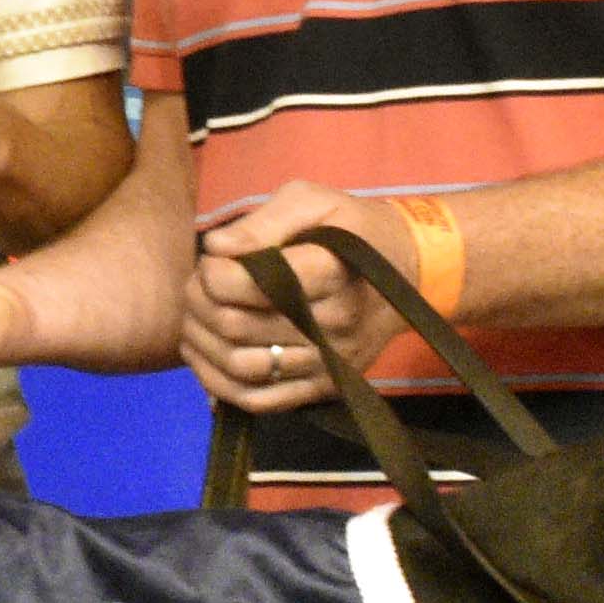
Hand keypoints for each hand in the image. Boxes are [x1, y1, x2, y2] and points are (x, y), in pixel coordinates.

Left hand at [179, 182, 415, 412]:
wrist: (408, 272)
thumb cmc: (353, 229)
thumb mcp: (314, 200)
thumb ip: (263, 221)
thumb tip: (215, 247)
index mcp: (332, 271)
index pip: (251, 283)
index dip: (213, 273)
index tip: (213, 260)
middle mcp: (334, 323)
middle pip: (237, 326)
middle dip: (200, 305)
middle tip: (197, 287)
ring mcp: (330, 362)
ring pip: (241, 368)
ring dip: (201, 345)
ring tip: (195, 319)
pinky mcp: (324, 388)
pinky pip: (260, 401)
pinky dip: (220, 385)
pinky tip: (208, 358)